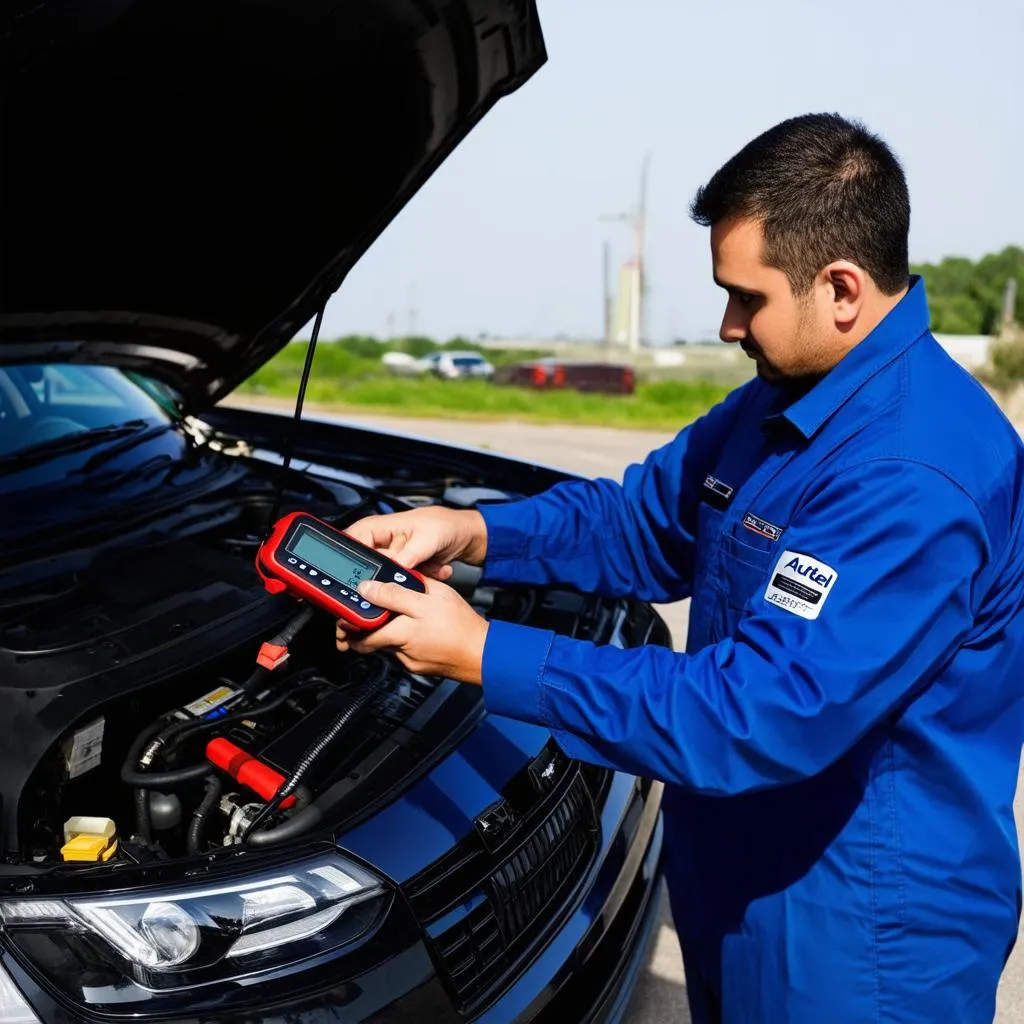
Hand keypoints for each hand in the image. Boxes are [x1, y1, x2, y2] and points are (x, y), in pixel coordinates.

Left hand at [335, 577, 487, 683]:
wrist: (483, 653)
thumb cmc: (461, 626)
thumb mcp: (429, 596)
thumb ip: (396, 592)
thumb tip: (369, 588)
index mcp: (399, 632)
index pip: (360, 634)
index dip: (348, 626)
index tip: (344, 617)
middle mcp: (400, 651)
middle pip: (371, 641)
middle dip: (362, 632)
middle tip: (357, 622)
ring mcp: (410, 661)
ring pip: (389, 645)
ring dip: (388, 633)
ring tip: (399, 618)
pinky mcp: (420, 667)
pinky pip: (405, 651)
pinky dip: (405, 640)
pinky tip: (417, 629)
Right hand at [342, 507, 486, 581]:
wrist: (462, 535)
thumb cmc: (443, 525)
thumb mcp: (426, 539)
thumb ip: (408, 556)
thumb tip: (394, 570)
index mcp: (375, 528)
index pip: (350, 547)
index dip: (352, 565)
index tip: (366, 580)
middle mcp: (379, 544)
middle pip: (366, 569)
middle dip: (389, 577)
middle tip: (407, 575)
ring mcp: (391, 559)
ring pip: (386, 580)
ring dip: (410, 578)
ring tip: (429, 566)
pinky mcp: (402, 571)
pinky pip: (402, 584)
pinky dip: (420, 580)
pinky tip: (435, 567)